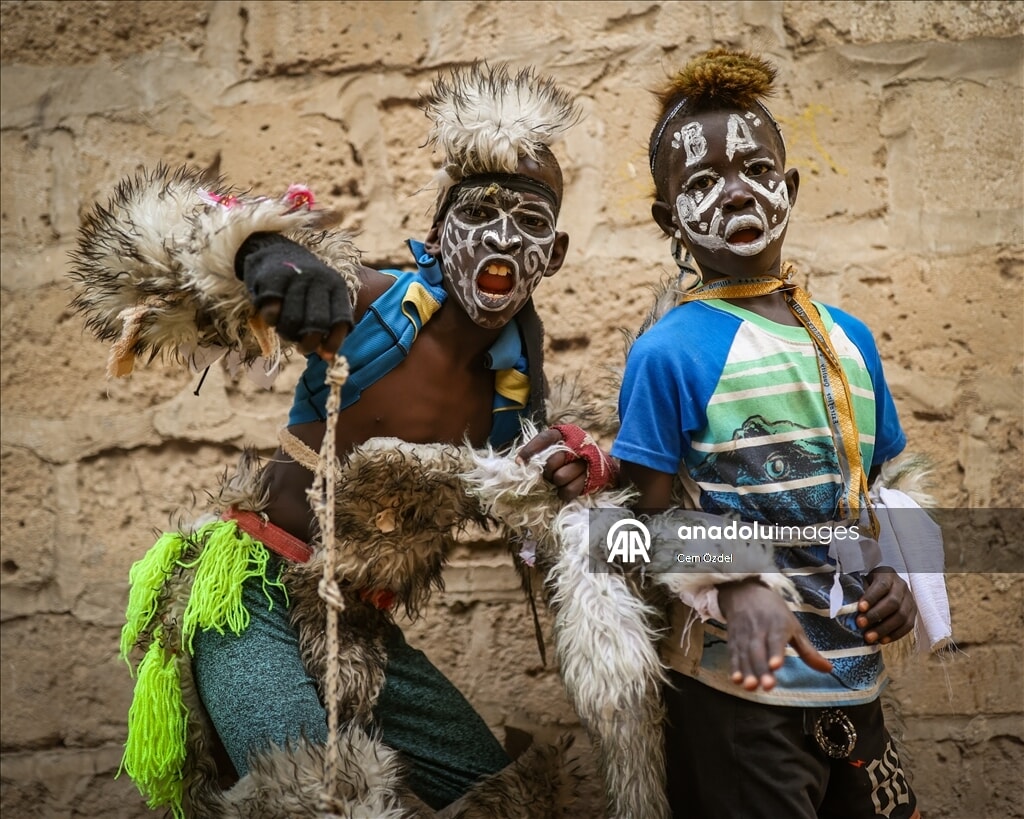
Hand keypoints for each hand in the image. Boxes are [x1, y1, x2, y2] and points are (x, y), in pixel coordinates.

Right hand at [238, 234, 352, 359]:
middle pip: (316, 325)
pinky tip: (273, 317)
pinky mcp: (272, 279)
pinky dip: (272, 321)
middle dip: (308, 344)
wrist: (273, 250)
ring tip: (286, 330)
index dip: (334, 342)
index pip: (341, 320)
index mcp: (336, 286)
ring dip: (287, 334)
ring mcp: (295, 278)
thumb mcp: (321, 298)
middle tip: (303, 347)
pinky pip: (272, 312)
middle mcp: (319, 280)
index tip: (327, 355)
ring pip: (292, 322)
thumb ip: (327, 323)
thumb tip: (327, 356)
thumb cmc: (302, 285)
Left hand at [516, 427, 588, 501]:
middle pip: (552, 461)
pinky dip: (564, 492)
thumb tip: (519, 462)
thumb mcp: (557, 444)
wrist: (600, 463)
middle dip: (548, 471)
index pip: (545, 439)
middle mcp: (577, 444)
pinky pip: (569, 490)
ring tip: (559, 480)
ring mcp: (585, 462)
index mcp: (565, 433)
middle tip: (550, 474)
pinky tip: (564, 489)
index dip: (531, 449)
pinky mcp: (590, 478)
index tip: (519, 461)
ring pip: (560, 477)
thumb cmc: (570, 454)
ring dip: (557, 482)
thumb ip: (541, 449)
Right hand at [718, 579, 832, 690]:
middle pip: (758, 651)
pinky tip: (736, 680)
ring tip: (751, 687)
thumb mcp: (793, 627)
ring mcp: (744, 634)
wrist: (744, 591)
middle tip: (767, 686)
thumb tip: (829, 670)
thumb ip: (808, 651)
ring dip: (747, 671)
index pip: (775, 639)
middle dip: (762, 669)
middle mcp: (758, 629)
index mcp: (777, 624)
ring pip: (744, 654)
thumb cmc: (774, 612)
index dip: (775, 653)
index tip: (776, 666)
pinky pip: (733, 654)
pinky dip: (734, 667)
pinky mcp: (733, 639)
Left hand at [857, 567, 916, 644]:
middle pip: (893, 602)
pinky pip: (908, 626)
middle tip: (860, 624)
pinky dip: (895, 634)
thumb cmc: (868, 585)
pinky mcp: (913, 612)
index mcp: (887, 575)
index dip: (871, 597)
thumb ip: (858, 592)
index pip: (881, 586)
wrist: (884, 586)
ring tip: (869, 637)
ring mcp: (909, 599)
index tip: (860, 608)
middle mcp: (901, 586)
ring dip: (884, 629)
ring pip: (901, 616)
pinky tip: (882, 640)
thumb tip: (848, 608)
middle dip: (876, 615)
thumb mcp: (862, 582)